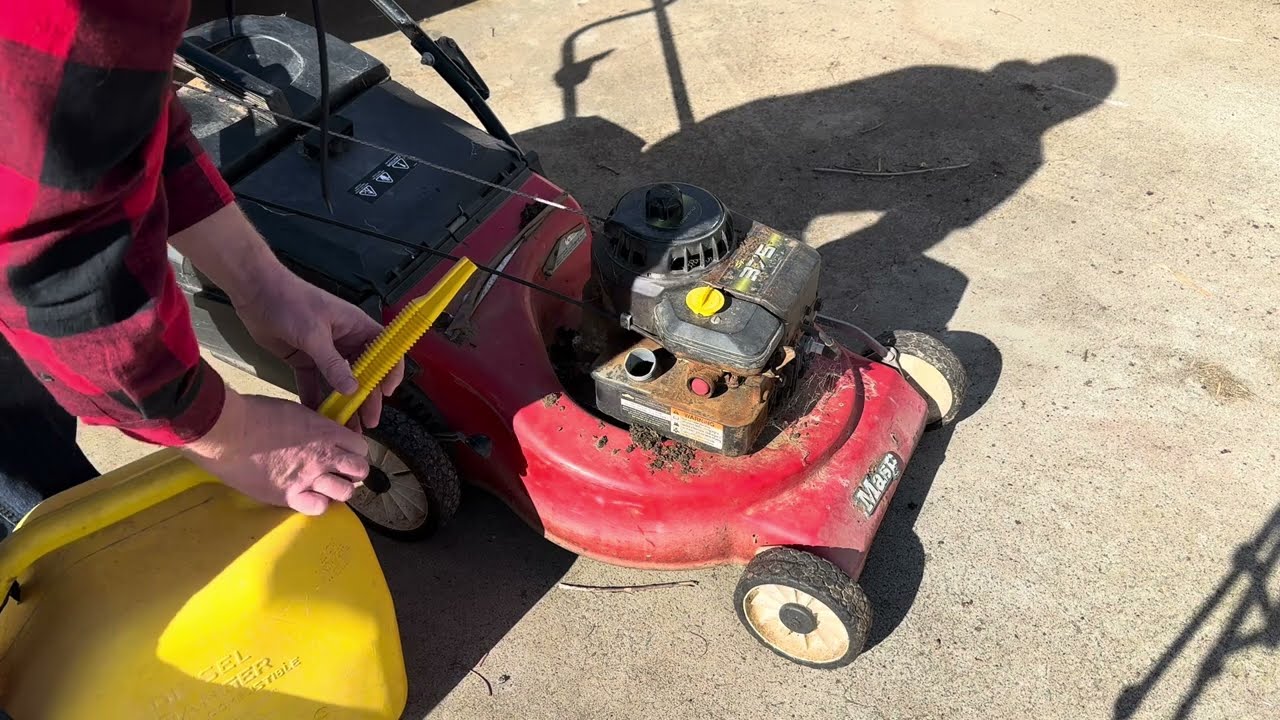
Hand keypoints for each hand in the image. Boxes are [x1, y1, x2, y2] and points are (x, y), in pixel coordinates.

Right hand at [181, 390, 369, 514]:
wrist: (228, 432)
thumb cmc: (255, 413)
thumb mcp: (295, 411)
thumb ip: (314, 425)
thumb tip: (321, 432)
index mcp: (326, 431)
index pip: (360, 446)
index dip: (355, 451)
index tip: (345, 452)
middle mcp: (324, 456)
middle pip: (360, 470)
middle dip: (353, 472)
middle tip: (340, 472)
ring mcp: (309, 478)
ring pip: (345, 492)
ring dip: (339, 490)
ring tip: (326, 487)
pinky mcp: (289, 496)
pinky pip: (318, 508)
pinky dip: (318, 504)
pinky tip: (308, 497)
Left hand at [233, 269, 403, 428]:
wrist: (255, 291)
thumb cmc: (290, 303)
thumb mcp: (313, 334)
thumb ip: (332, 364)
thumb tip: (353, 390)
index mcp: (356, 327)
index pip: (384, 350)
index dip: (390, 371)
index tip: (387, 393)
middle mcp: (344, 340)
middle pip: (363, 372)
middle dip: (367, 397)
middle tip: (369, 422)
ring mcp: (324, 351)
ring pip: (339, 381)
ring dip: (343, 402)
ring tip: (347, 426)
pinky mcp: (304, 358)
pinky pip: (314, 382)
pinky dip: (315, 398)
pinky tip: (317, 416)